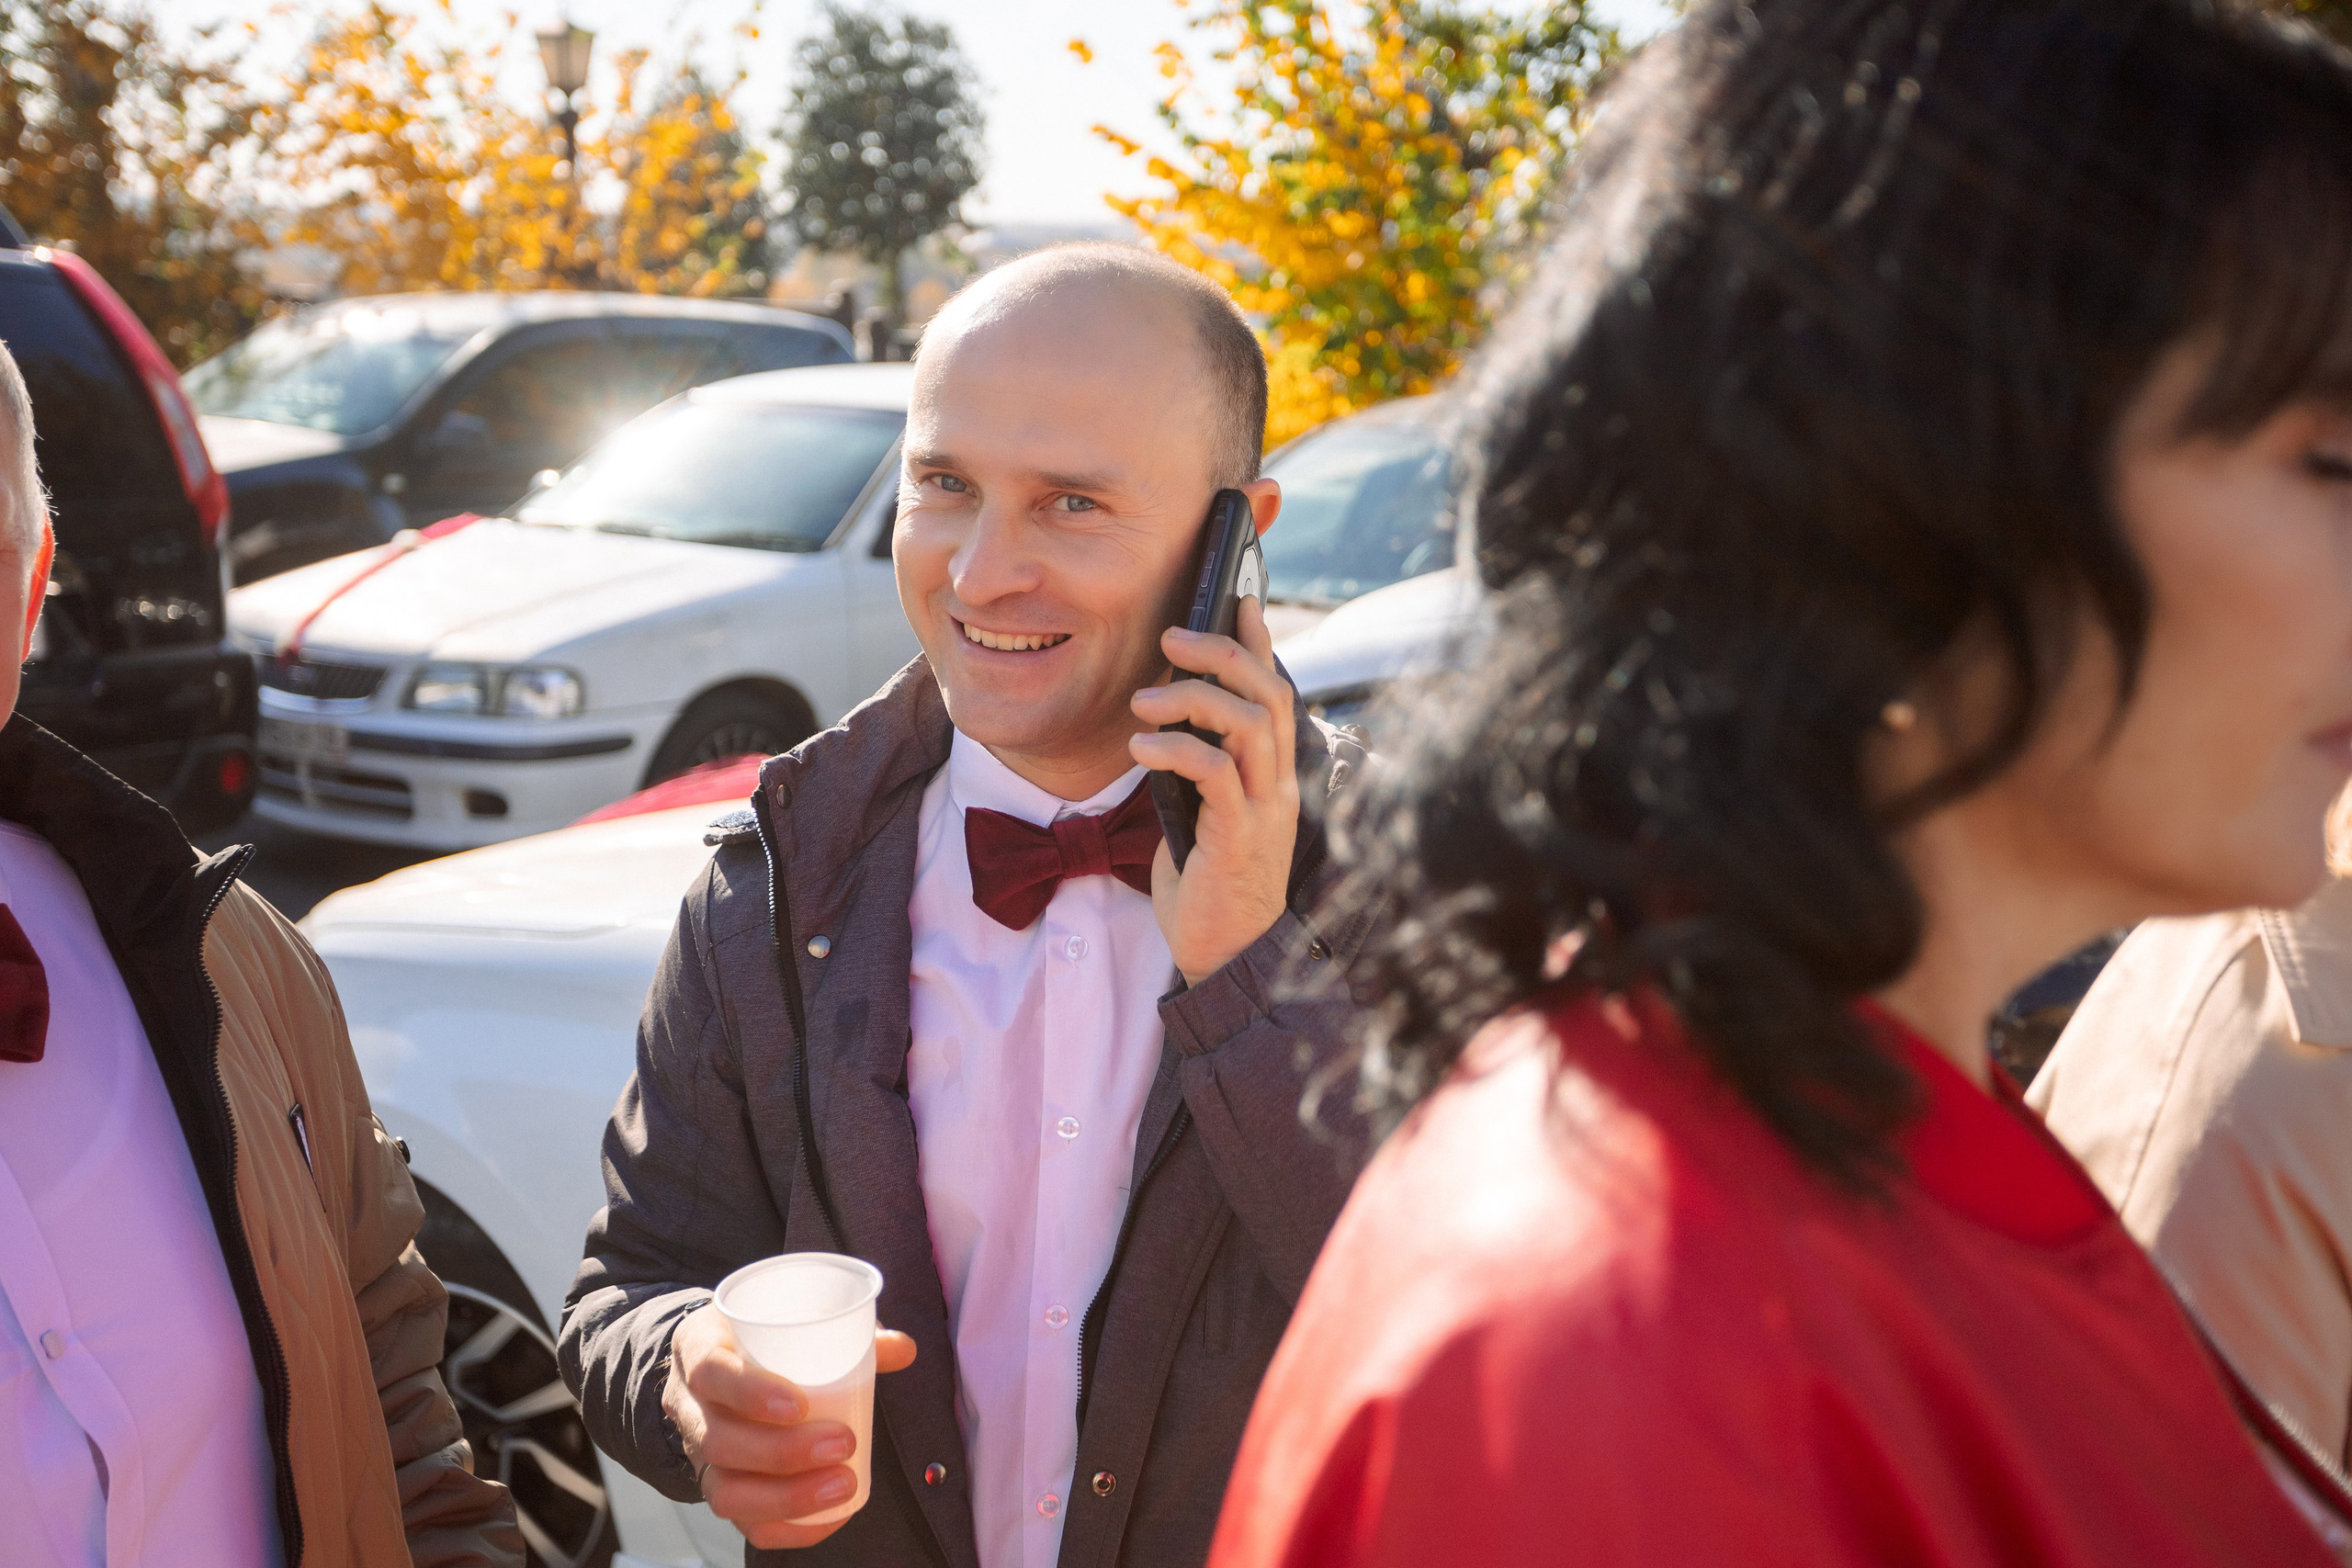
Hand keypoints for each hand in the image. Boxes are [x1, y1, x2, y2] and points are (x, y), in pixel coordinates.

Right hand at [662, 1303, 917, 1549]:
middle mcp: (689, 1405)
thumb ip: (846, 1332)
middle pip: (718, 1440)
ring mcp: (696, 1452)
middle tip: (842, 1443)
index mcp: (700, 1349)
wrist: (717, 1362)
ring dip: (787, 1496)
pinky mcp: (716, 1485)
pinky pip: (741, 1522)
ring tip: (843, 1485)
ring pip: (723, 1490)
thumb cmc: (761, 1339)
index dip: (750, 1393)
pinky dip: (788, 1527)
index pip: (710, 1371)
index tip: (801, 1405)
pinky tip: (831, 1517)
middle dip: (782, 1452)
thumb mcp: (788, 1320)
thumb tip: (903, 1348)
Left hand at [1129, 595, 1299, 984]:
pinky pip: (1216, 772)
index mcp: (1271, 777)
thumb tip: (1162, 727)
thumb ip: (1194, 774)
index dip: (1259, 643)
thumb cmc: (1206, 889)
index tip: (1238, 599)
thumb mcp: (1198, 817)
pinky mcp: (1239, 838)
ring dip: (1194, 697)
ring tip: (1142, 701)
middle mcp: (1277, 786)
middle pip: (1268, 694)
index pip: (1276, 693)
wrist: (1223, 959)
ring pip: (1249, 723)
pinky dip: (1177, 749)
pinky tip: (1141, 748)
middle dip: (1223, 653)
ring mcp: (1264, 812)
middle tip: (1173, 637)